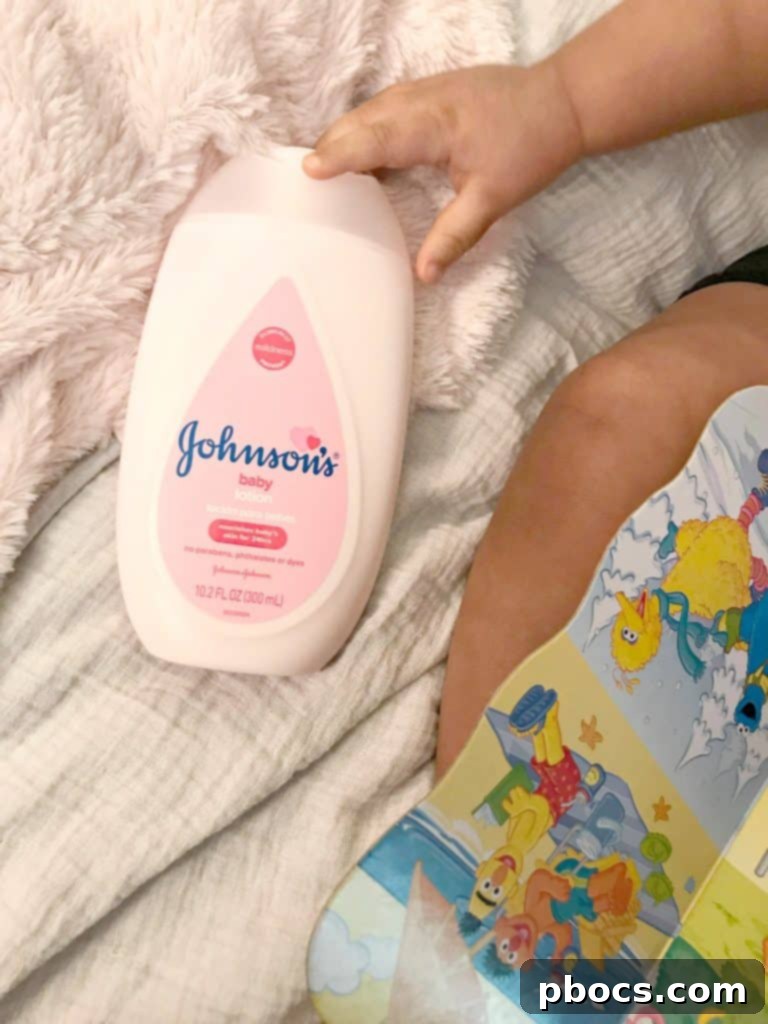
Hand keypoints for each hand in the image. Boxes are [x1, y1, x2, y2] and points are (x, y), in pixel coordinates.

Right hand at [304, 64, 583, 282]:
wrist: (563, 102)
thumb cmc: (530, 148)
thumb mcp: (493, 199)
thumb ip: (454, 236)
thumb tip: (423, 276)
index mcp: (435, 124)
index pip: (377, 138)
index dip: (343, 154)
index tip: (311, 170)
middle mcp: (424, 99)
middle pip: (366, 119)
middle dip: (334, 143)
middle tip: (305, 175)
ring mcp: (427, 89)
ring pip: (373, 109)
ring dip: (347, 133)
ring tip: (324, 164)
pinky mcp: (433, 91)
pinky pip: (387, 107)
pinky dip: (368, 127)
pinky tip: (361, 148)